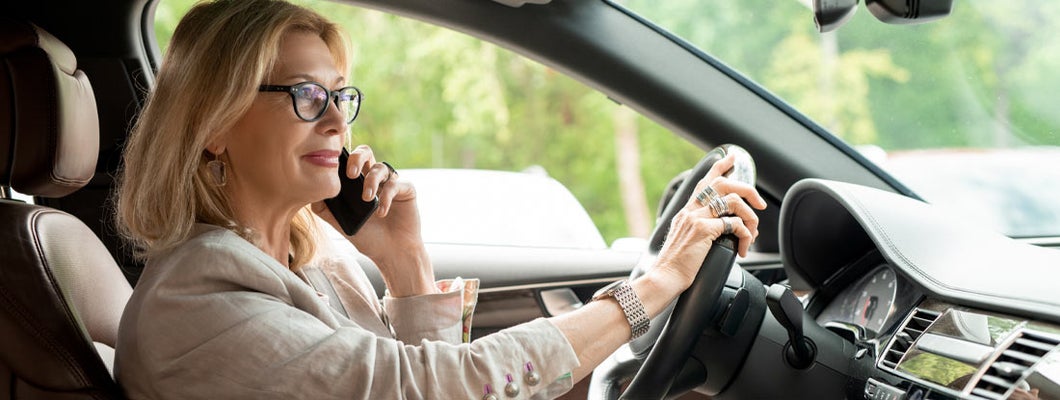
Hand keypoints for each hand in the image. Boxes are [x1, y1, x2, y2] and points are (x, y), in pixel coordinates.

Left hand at [311, 144, 435, 295]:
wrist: (392, 253)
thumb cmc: (369, 238)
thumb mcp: (342, 224)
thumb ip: (326, 210)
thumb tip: (311, 195)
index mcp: (358, 183)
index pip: (349, 161)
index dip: (342, 159)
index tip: (334, 170)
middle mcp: (375, 179)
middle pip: (366, 152)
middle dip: (357, 158)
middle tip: (351, 174)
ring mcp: (391, 183)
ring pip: (380, 167)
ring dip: (371, 181)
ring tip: (366, 199)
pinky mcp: (406, 190)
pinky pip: (395, 184)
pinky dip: (386, 197)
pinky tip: (381, 212)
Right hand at [651, 153, 767, 291]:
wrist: (665, 278)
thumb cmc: (675, 266)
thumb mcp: (684, 240)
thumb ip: (698, 228)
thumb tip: (719, 229)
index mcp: (686, 211)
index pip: (704, 181)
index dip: (720, 166)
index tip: (732, 158)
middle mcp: (690, 210)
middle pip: (723, 183)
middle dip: (747, 189)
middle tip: (759, 203)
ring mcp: (696, 218)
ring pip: (733, 201)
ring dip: (750, 216)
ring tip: (753, 233)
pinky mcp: (703, 230)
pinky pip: (734, 225)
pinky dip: (746, 236)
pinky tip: (743, 248)